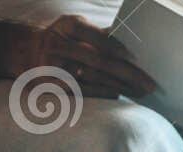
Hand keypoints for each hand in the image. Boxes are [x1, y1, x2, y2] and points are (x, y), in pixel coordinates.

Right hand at [0, 16, 153, 97]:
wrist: (32, 54)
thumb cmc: (68, 41)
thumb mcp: (79, 31)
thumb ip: (101, 36)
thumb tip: (137, 49)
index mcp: (67, 26)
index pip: (91, 34)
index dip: (113, 46)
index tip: (134, 57)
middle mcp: (57, 44)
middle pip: (98, 60)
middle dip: (128, 74)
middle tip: (151, 84)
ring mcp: (54, 66)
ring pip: (95, 78)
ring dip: (123, 87)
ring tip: (142, 92)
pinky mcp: (54, 85)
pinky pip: (86, 91)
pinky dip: (107, 92)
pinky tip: (122, 94)